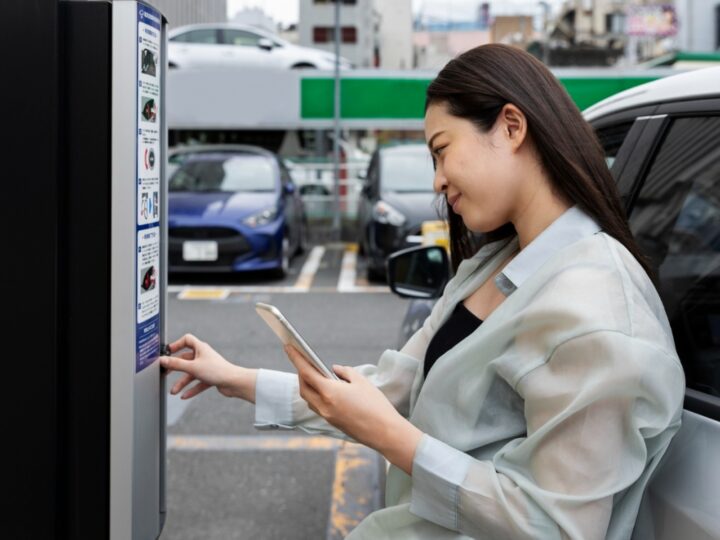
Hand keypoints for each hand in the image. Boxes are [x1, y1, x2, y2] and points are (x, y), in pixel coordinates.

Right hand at [159, 333, 255, 401]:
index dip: (176, 344)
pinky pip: (198, 383)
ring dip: (182, 382)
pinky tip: (184, 396)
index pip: (186, 340)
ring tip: (174, 391)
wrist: (234, 382)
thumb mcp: (192, 367)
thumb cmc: (217, 370)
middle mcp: (204, 356)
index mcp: (200, 348)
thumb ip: (176, 364)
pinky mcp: (211, 377)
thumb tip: (162, 360)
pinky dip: (191, 389)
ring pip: (191, 373)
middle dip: (175, 367)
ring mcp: (207, 367)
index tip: (167, 352)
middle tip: (165, 372)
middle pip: (186, 359)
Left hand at [285, 345, 422, 472]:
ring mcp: (327, 416)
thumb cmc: (376, 405)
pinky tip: (325, 389)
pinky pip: (317, 406)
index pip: (307, 372)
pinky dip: (316, 395)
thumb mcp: (362, 381)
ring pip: (309, 398)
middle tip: (303, 360)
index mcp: (330, 392)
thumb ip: (345, 372)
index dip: (296, 358)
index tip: (288, 347)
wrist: (384, 432)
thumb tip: (334, 370)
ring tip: (313, 373)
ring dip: (308, 385)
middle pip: (304, 387)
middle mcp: (324, 405)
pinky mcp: (332, 422)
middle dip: (301, 373)